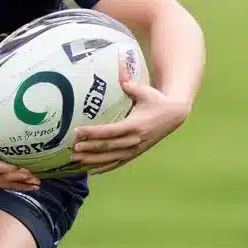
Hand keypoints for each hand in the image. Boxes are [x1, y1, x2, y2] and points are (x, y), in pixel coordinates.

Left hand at [72, 56, 189, 174]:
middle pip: (109, 146)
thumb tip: (119, 77)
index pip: (111, 131)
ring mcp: (136, 149)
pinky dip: (104, 167)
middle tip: (73, 148)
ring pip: (112, 158)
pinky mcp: (136, 153)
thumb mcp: (145, 91)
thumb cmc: (156, 100)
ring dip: (93, 160)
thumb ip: (130, 85)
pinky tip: (91, 171)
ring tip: (76, 159)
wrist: (174, 115)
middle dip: (90, 148)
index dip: (94, 133)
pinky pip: (118, 163)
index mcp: (136, 125)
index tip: (78, 132)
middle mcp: (135, 139)